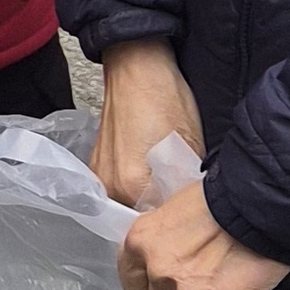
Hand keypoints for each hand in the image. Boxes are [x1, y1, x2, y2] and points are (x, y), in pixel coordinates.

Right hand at [94, 38, 205, 211]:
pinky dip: (137, 186)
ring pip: (130, 205)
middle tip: (185, 203)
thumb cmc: (166, 98)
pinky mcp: (97, 165)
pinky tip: (152, 172)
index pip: (160, 223)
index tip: (193, 215)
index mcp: (133, 185)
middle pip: (141, 217)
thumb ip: (187, 188)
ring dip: (148, 201)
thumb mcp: (192, 147)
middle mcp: (109, 185)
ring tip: (169, 185)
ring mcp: (99, 175)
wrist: (138, 67)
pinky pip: (119, 189)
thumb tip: (192, 211)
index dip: (179, 219)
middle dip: (163, 212)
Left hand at [117, 178, 287, 289]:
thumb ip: (162, 239)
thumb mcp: (176, 208)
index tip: (166, 278)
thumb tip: (164, 254)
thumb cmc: (225, 199)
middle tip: (205, 278)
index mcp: (141, 241)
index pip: (132, 280)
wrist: (262, 204)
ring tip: (224, 285)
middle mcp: (159, 270)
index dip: (152, 282)